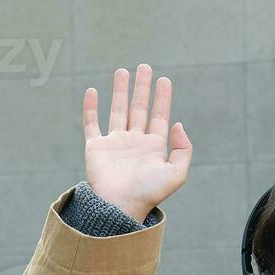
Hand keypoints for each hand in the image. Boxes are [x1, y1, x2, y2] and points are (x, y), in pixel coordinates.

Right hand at [81, 64, 191, 222]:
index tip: (164, 79)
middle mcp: (134, 141)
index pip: (159, 115)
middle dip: (142, 88)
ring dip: (120, 91)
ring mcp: (114, 143)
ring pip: (117, 110)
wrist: (120, 207)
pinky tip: (92, 91)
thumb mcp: (177, 173)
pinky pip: (92, 123)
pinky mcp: (96, 147)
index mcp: (153, 146)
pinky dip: (90, 108)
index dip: (162, 97)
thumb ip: (183, 149)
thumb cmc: (149, 193)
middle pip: (139, 108)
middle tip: (144, 67)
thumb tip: (177, 124)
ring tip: (122, 71)